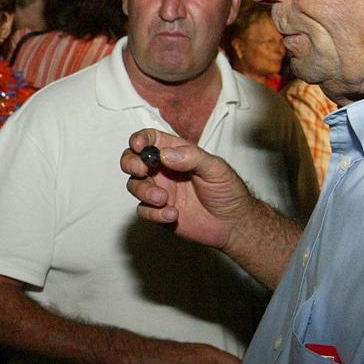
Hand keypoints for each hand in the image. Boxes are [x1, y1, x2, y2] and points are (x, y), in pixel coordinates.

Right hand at [120, 129, 253, 250]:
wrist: (233, 224)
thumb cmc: (228, 191)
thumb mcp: (215, 168)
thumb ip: (191, 157)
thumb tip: (165, 154)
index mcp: (175, 153)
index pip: (150, 139)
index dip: (139, 139)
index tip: (138, 146)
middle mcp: (163, 170)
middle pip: (133, 160)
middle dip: (130, 163)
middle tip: (141, 171)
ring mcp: (159, 191)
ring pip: (134, 186)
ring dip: (144, 191)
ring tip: (164, 199)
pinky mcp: (158, 212)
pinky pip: (143, 210)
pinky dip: (154, 213)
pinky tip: (173, 214)